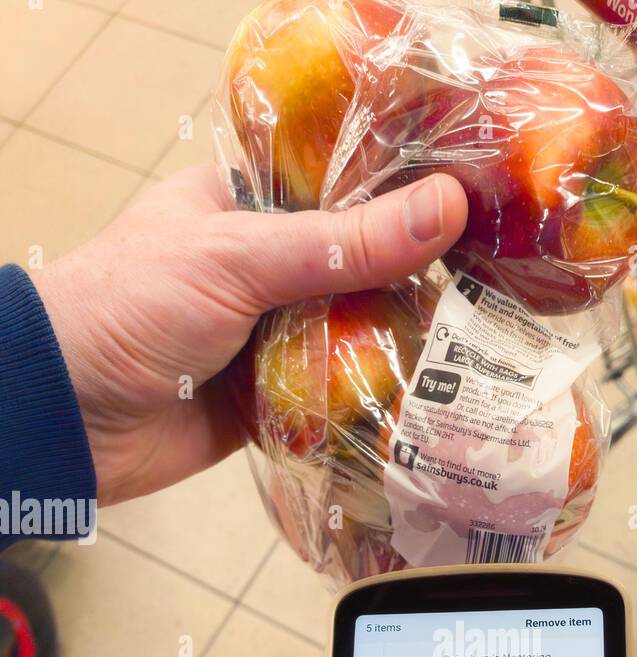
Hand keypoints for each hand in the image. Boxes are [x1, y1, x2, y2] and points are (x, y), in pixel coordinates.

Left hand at [31, 166, 466, 505]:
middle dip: (415, 279)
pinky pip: (334, 394)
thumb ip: (342, 243)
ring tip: (481, 344)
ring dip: (400, 344)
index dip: (406, 194)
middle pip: (359, 266)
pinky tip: (431, 399)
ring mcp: (272, 333)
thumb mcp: (239, 257)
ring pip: (353, 332)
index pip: (343, 186)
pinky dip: (369, 399)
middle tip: (495, 284)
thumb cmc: (133, 307)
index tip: (477, 204)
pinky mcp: (273, 397)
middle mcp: (266, 266)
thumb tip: (447, 209)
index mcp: (248, 205)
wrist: (67, 415)